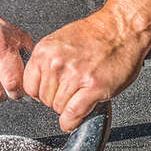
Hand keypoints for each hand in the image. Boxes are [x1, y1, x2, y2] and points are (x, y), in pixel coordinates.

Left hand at [23, 10, 150, 130]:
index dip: (40, 92)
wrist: (121, 28)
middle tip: (71, 91)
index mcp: (45, 51)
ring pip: (59, 108)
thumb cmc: (95, 34)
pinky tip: (75, 119)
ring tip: (80, 94)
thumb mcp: (60, 41)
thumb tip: (40, 82)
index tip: (50, 92)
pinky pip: (73, 114)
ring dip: (68, 108)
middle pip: (44, 100)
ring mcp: (75, 76)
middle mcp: (57, 63)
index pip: (29, 86)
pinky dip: (72, 122)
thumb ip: (47, 61)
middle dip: (57, 99)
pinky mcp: (93, 87)